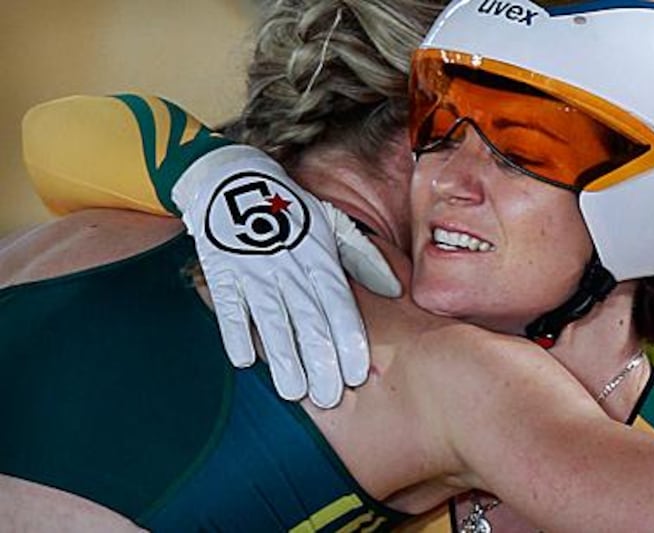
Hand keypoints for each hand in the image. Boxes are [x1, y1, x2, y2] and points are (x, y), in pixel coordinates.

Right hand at [174, 144, 399, 407]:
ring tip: (294, 392)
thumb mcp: (332, 223)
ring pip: (271, 318)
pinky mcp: (222, 271)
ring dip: (282, 356)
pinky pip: (229, 306)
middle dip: (320, 359)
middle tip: (330, 396)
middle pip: (307, 318)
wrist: (233, 181)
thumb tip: (395, 289)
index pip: (338, 302)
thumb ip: (364, 257)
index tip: (358, 372)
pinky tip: (244, 362)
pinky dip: (235, 332)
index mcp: (319, 254)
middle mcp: (289, 264)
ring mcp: (254, 268)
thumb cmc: (291, 210)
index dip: (347, 337)